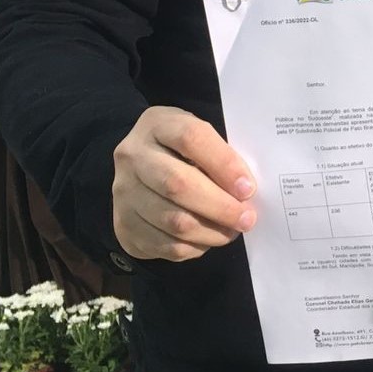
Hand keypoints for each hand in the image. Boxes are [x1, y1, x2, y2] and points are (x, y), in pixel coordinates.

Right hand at [111, 105, 256, 261]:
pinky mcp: (125, 225)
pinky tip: (209, 238)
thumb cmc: (181, 150)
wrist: (138, 170)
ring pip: (173, 221)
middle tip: (247, 218)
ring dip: (212, 231)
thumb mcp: (199, 137)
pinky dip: (195, 246)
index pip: (191, 138)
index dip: (223, 164)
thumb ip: (221, 155)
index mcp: (157, 125)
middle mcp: (133, 157)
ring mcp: (124, 193)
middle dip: (221, 206)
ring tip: (232, 230)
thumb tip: (245, 191)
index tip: (248, 188)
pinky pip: (166, 245)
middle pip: (178, 184)